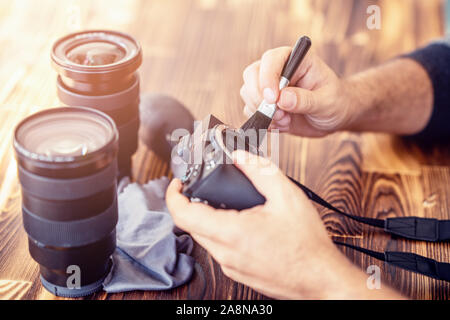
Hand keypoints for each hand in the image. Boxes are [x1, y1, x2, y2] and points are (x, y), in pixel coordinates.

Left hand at [166, 150, 389, 298]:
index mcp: (231, 233)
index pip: (183, 215)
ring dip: (206, 217)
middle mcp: (225, 253)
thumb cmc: (307, 245)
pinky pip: (218, 248)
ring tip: (223, 201)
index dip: (174, 195)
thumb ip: (260, 171)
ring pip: (204, 237)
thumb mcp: (287, 196)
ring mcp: (230, 265)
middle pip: (191, 225)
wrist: (320, 280)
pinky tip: (239, 222)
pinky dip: (220, 231)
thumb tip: (240, 157)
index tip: (178, 183)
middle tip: (201, 187)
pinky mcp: (237, 271)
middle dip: (191, 202)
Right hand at [240, 47, 353, 136]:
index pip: (271, 60)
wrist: (333, 117)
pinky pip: (251, 111)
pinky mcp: (264, 104)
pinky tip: (283, 124)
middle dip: (258, 97)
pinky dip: (264, 121)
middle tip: (276, 113)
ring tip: (286, 120)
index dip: (268, 78)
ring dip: (262, 111)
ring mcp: (268, 87)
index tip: (273, 98)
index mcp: (294, 60)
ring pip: (248, 93)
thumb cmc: (335, 102)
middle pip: (251, 75)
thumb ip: (305, 100)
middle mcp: (277, 70)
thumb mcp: (326, 101)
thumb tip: (282, 99)